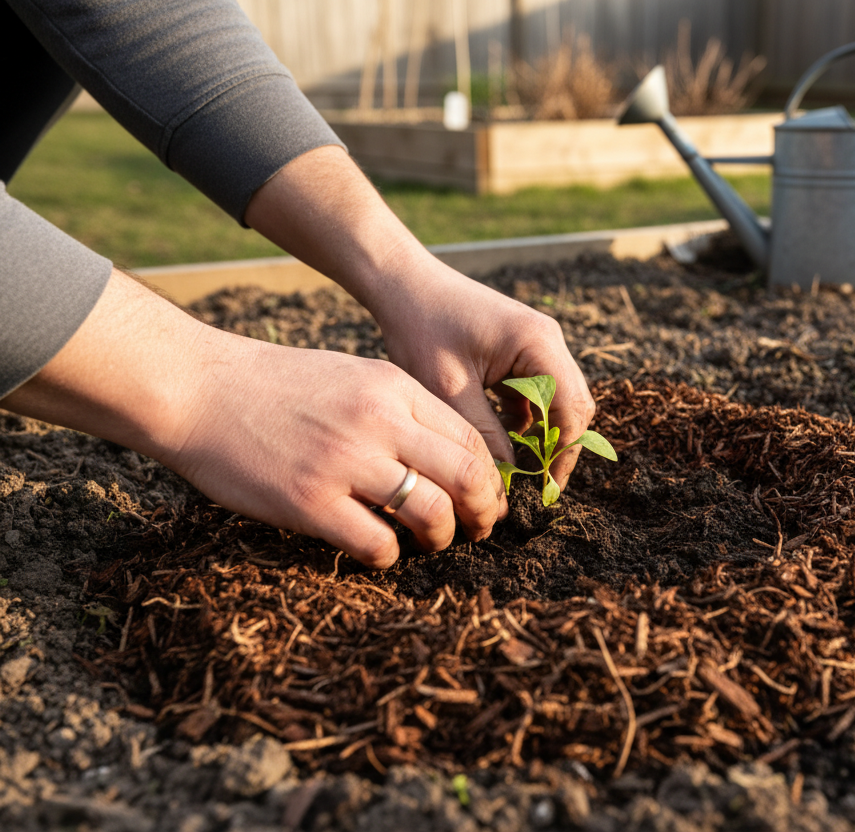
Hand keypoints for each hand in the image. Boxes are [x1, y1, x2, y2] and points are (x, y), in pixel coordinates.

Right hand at [169, 331, 504, 566]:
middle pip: (468, 476)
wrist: (197, 387)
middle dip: (483, 512)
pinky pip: (377, 544)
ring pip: (433, 513)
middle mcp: (379, 421)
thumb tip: (445, 455)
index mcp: (394, 387)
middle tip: (476, 530)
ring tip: (429, 543)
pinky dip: (389, 556)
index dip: (489, 478)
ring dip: (441, 538)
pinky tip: (378, 552)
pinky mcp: (310, 502)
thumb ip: (399, 409)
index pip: (470, 438)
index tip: (486, 499)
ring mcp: (345, 462)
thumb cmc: (274, 385)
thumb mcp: (352, 375)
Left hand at [368, 252, 595, 488]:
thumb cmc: (420, 328)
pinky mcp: (520, 350)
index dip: (563, 454)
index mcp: (538, 344)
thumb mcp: (448, 390)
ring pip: (557, 401)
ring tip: (518, 470)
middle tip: (535, 486)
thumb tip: (506, 484)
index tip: (546, 491)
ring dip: (542, 435)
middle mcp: (547, 340)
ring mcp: (536, 344)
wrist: (401, 284)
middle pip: (574, 405)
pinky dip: (526, 420)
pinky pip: (537, 393)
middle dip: (557, 448)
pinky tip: (501, 440)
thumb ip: (483, 435)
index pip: (572, 409)